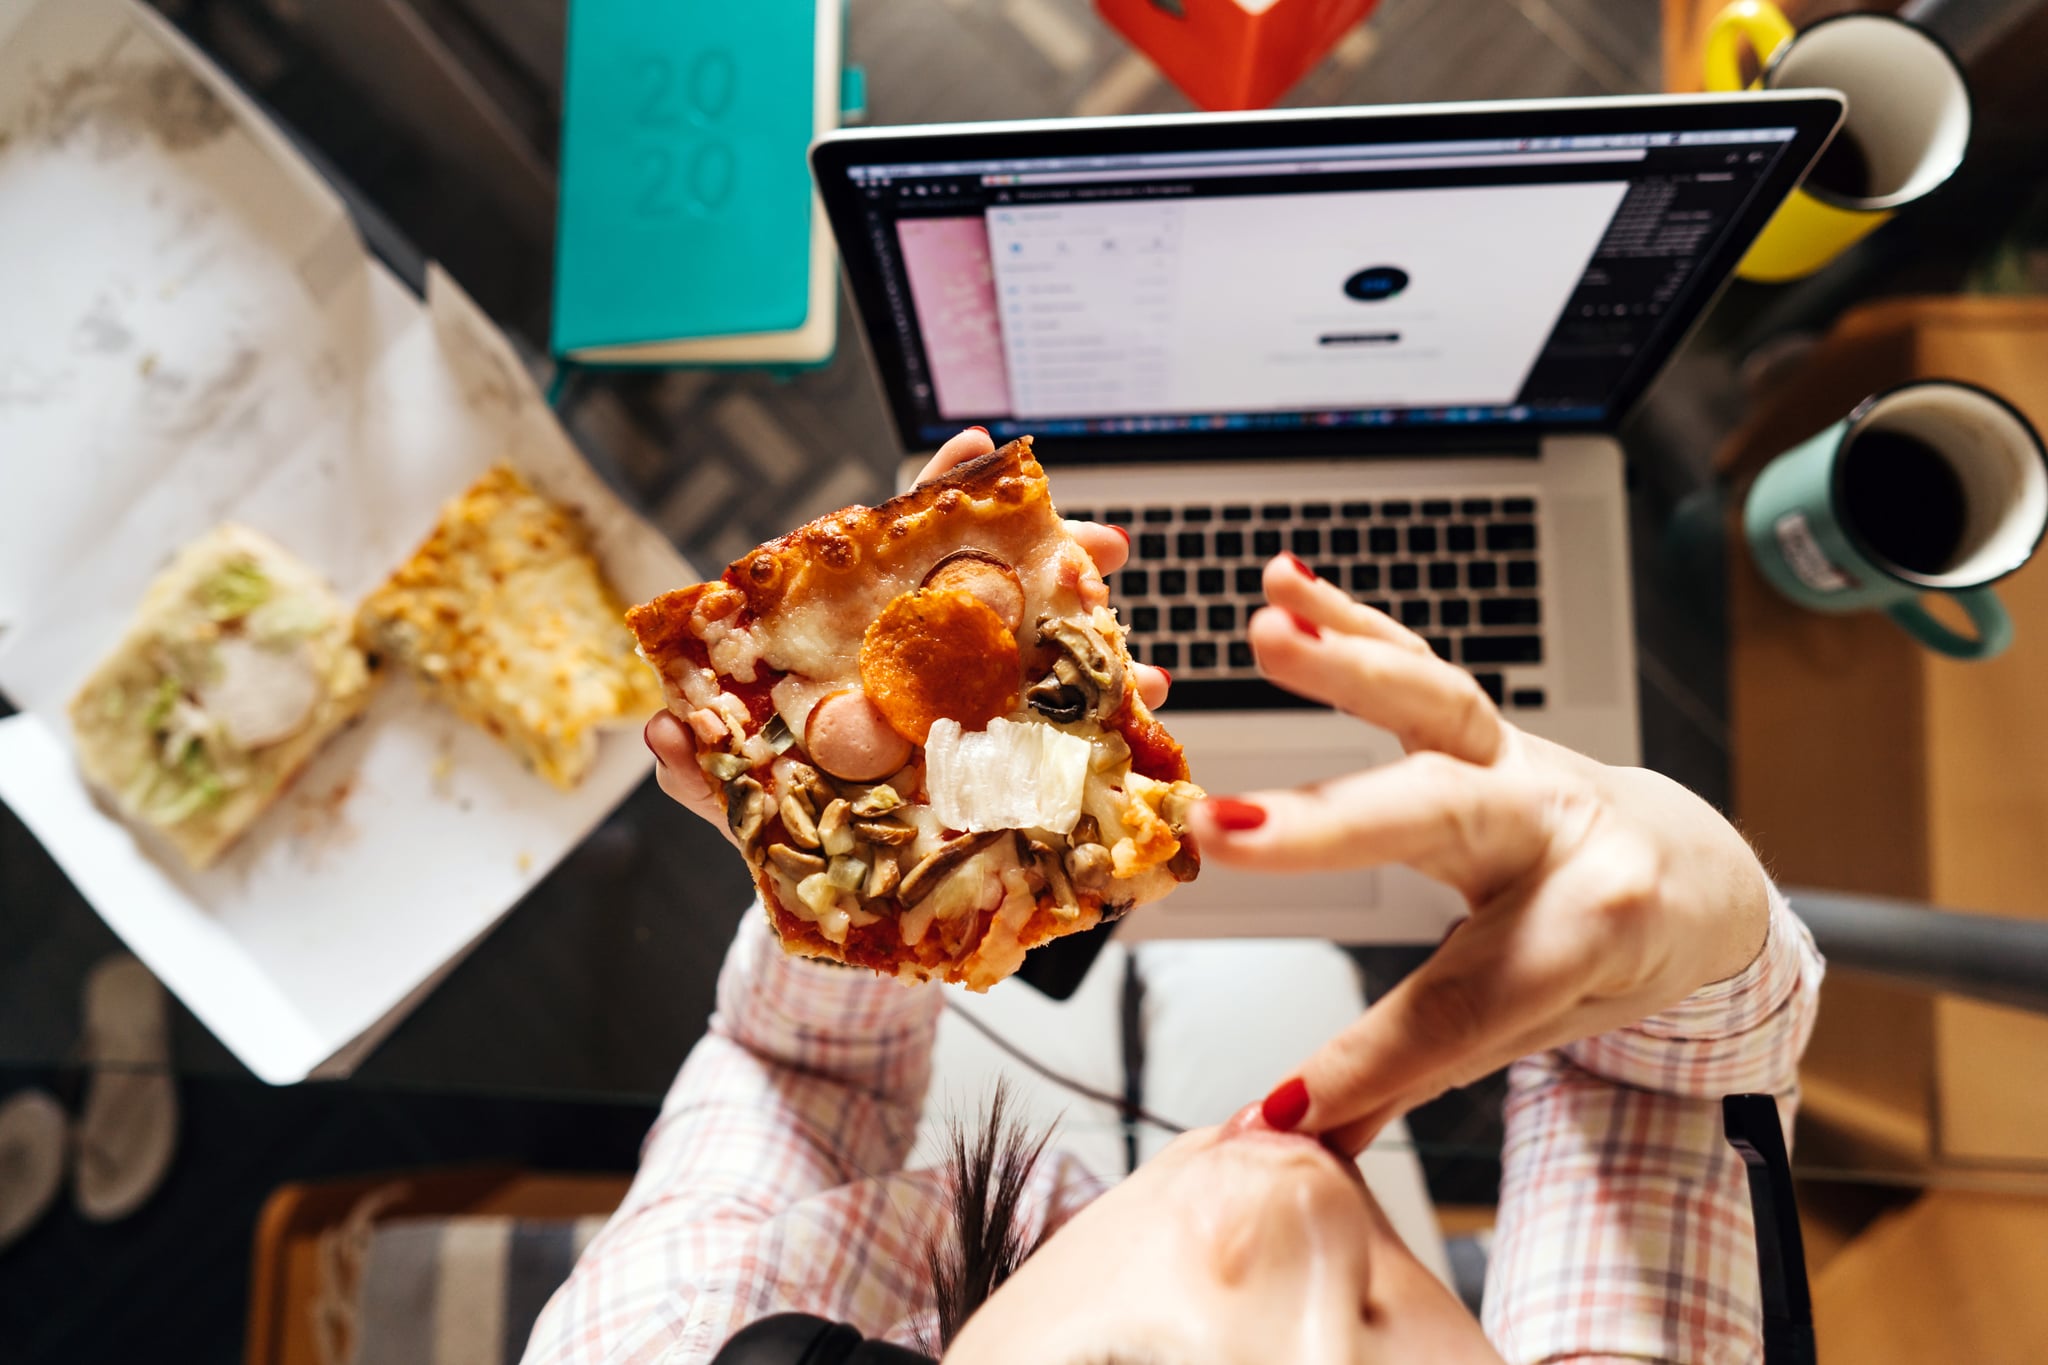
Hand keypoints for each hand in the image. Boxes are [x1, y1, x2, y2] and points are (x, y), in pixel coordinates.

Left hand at [645, 427, 1171, 835]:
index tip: (979, 448)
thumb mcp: (728, 795)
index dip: (934, 492)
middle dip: (1052, 559)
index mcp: (849, 638)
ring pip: (1036, 650)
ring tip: (1137, 655)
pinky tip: (1138, 710)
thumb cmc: (772, 817)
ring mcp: (959, 702)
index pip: (891, 546)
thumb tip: (663, 736)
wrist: (823, 895)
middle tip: (1103, 548)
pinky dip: (1103, 718)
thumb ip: (697, 770)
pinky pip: (1056, 726)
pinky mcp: (996, 757)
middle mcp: (911, 657)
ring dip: (1095, 643)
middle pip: (986, 585)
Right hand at [1188, 555, 1771, 1153]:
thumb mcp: (1532, 1030)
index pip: (1460, 1002)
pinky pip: (1419, 660)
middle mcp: (1557, 830)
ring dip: (1349, 664)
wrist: (1686, 874)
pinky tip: (1284, 582)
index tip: (1283, 1106)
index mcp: (1589, 928)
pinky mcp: (1486, 719)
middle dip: (1335, 824)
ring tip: (1270, 634)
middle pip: (1445, 819)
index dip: (1369, 1061)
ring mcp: (1520, 759)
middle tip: (1233, 834)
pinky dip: (1351, 617)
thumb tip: (1288, 1137)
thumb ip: (1407, 1075)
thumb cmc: (1608, 958)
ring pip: (1442, 704)